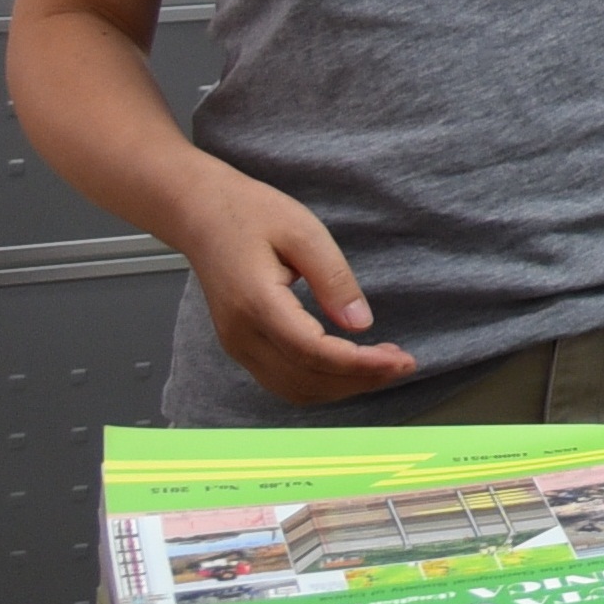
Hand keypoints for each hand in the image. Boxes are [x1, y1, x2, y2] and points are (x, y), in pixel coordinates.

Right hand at [169, 162, 421, 402]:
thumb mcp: (303, 231)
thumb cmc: (249, 213)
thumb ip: (333, 278)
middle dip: (359, 380)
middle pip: (306, 380)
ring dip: (341, 386)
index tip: (399, 359)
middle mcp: (241, 335)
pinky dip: (320, 382)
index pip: (312, 352)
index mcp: (256, 304)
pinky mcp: (240, 346)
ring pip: (294, 389)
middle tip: (403, 363)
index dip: (359, 364)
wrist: (200, 214)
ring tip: (383, 366)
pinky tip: (349, 367)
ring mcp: (237, 345)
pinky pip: (283, 380)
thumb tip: (361, 323)